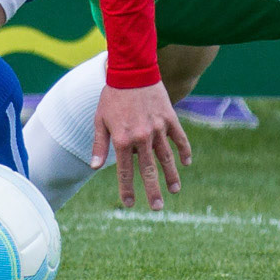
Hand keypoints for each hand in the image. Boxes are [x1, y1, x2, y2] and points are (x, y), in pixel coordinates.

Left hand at [91, 81, 190, 209]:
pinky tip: (186, 163)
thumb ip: (99, 144)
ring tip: (175, 191)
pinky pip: (179, 139)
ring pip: (166, 158)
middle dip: (153, 191)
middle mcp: (141, 137)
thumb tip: (93, 167)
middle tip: (157, 208)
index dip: (127, 189)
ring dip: (171, 176)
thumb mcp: (100, 120)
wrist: (132, 71)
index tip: (129, 204)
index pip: (124, 171)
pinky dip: (184, 151)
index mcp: (122, 140)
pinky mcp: (170, 119)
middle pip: (148, 170)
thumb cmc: (112, 96)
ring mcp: (158, 129)